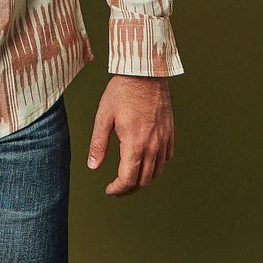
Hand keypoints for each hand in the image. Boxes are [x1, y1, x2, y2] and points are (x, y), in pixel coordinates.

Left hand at [87, 75, 173, 195]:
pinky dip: (156, 166)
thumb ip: (98, 144)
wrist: (144, 72)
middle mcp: (152, 147)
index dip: (117, 189)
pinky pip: (166, 158)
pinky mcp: (169, 132)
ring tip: (131, 178)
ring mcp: (163, 140)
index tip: (109, 190)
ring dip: (143, 180)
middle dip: (129, 189)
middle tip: (117, 188)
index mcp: (135, 145)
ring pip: (156, 172)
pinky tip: (147, 162)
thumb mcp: (103, 116)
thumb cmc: (122, 91)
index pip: (127, 179)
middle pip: (143, 180)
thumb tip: (93, 166)